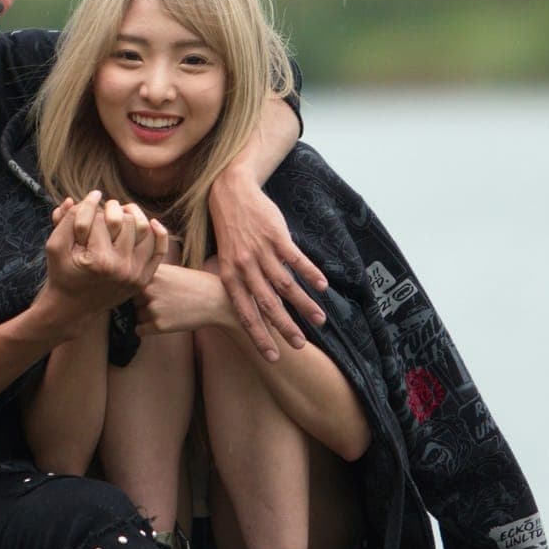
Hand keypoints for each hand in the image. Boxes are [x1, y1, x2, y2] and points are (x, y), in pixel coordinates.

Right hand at [44, 192, 164, 319]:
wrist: (73, 310)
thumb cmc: (62, 274)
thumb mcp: (55, 246)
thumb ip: (68, 219)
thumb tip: (89, 195)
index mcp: (99, 260)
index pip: (101, 217)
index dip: (90, 208)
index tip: (86, 205)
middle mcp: (121, 268)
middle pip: (126, 220)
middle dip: (112, 210)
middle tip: (102, 211)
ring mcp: (135, 275)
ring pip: (144, 229)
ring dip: (133, 216)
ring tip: (120, 214)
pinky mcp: (143, 279)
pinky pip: (158, 249)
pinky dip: (157, 232)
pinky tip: (149, 222)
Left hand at [135, 263, 234, 335]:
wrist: (216, 301)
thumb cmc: (195, 285)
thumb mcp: (172, 270)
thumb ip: (151, 274)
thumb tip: (129, 281)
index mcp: (153, 272)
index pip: (130, 280)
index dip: (135, 285)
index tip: (141, 290)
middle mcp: (150, 289)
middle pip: (131, 298)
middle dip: (141, 301)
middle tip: (162, 301)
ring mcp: (153, 308)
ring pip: (136, 314)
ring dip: (145, 315)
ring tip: (167, 310)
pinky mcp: (159, 325)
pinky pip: (139, 329)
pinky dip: (147, 328)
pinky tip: (162, 321)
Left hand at [206, 174, 327, 360]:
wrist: (232, 192)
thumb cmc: (231, 230)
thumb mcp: (226, 259)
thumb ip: (238, 283)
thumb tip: (250, 311)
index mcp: (230, 276)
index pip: (244, 313)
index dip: (258, 336)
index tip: (272, 357)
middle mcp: (244, 267)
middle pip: (267, 304)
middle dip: (285, 328)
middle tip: (300, 346)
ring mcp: (261, 251)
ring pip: (285, 285)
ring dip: (304, 304)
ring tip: (320, 320)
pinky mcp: (276, 236)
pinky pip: (296, 259)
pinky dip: (310, 274)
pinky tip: (323, 287)